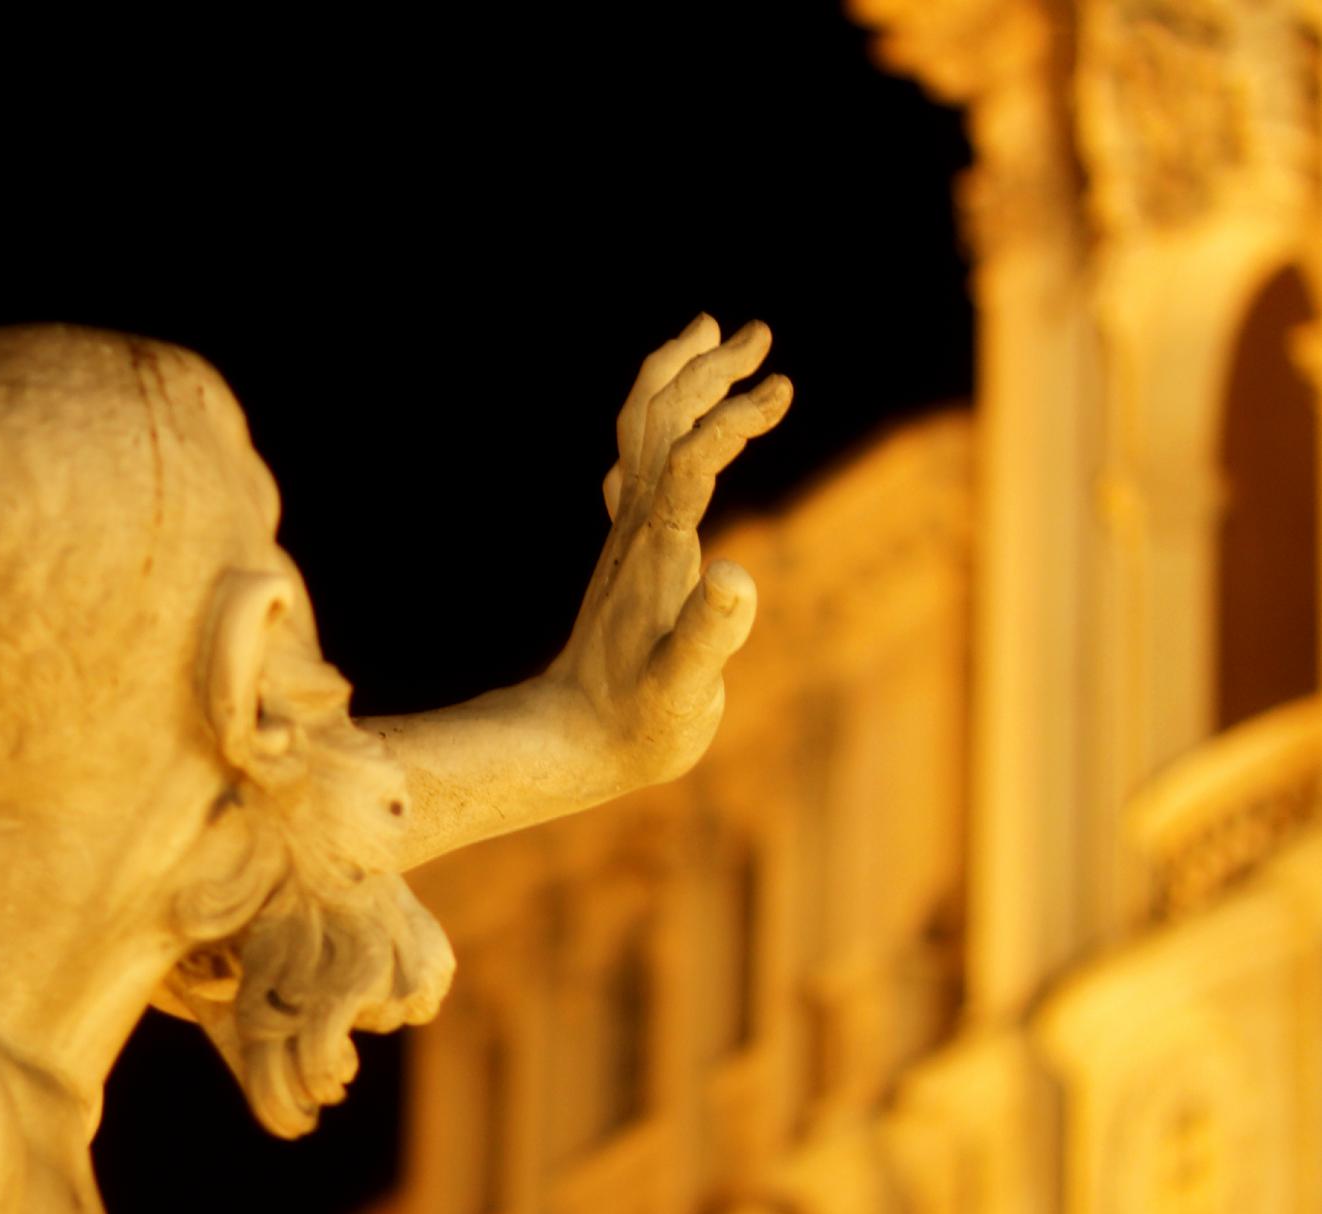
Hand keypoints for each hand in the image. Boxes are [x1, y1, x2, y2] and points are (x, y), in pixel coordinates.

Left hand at [545, 314, 790, 785]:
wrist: (573, 739)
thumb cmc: (636, 725)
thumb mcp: (683, 691)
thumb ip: (709, 636)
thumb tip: (736, 574)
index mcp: (657, 550)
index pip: (693, 460)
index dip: (735, 418)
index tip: (783, 388)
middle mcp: (638, 528)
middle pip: (659, 419)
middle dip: (709, 368)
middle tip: (762, 331)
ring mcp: (629, 535)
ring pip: (643, 431)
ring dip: (682, 378)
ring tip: (717, 338)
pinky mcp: (629, 551)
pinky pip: (640, 466)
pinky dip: (662, 427)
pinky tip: (671, 432)